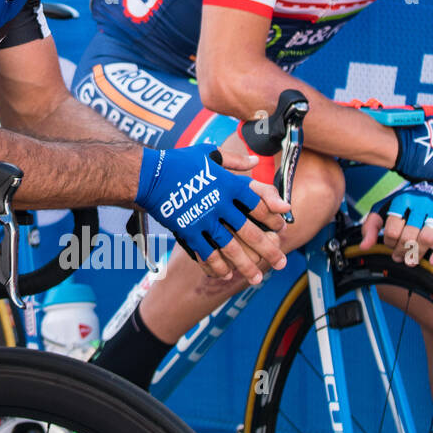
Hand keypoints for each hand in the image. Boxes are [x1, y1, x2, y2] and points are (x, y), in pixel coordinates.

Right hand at [135, 145, 289, 284]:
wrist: (150, 175)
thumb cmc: (179, 162)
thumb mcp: (209, 154)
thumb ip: (234, 161)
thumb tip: (254, 162)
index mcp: (230, 184)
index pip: (259, 205)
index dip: (273, 218)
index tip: (282, 229)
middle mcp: (222, 204)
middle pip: (251, 232)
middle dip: (268, 249)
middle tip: (280, 263)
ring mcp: (205, 220)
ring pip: (232, 248)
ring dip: (246, 265)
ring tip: (257, 278)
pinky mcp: (189, 231)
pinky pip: (207, 253)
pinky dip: (218, 266)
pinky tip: (227, 275)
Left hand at [359, 180, 432, 267]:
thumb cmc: (406, 202)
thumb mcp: (384, 209)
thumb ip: (370, 226)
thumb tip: (364, 247)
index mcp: (402, 201)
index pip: (392, 230)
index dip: (389, 242)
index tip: (390, 243)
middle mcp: (420, 204)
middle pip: (408, 236)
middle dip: (401, 251)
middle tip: (399, 256)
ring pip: (426, 238)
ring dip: (417, 254)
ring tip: (411, 260)